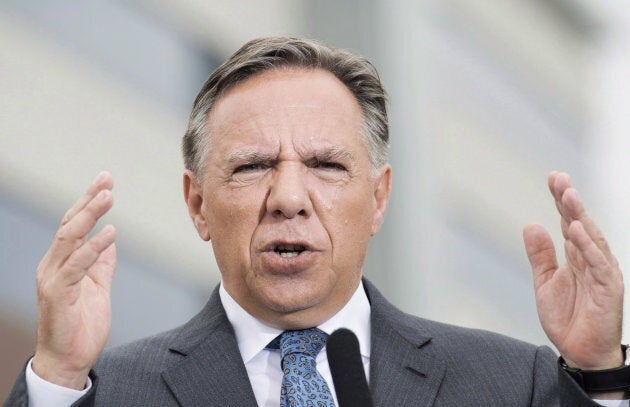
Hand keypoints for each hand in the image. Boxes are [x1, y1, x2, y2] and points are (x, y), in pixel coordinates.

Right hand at [32, 172, 116, 389]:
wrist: (70, 359)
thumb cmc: (82, 326)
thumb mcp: (97, 287)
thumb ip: (101, 264)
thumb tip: (109, 240)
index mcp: (62, 263)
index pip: (73, 225)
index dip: (88, 202)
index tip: (105, 182)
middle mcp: (53, 266)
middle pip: (68, 225)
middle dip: (88, 200)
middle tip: (106, 179)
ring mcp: (53, 279)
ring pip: (68, 238)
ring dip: (88, 215)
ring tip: (108, 196)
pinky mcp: (58, 294)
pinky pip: (76, 265)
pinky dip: (93, 247)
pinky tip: (110, 233)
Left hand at [523, 171, 623, 372]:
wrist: (580, 352)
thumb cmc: (567, 317)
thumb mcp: (545, 282)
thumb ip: (540, 255)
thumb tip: (531, 224)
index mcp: (576, 256)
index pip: (569, 221)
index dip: (561, 200)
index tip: (553, 177)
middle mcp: (591, 259)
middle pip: (581, 223)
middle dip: (570, 200)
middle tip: (559, 178)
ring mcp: (602, 272)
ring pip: (592, 238)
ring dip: (580, 215)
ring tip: (567, 195)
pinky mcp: (608, 289)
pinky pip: (599, 263)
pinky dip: (588, 246)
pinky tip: (576, 229)